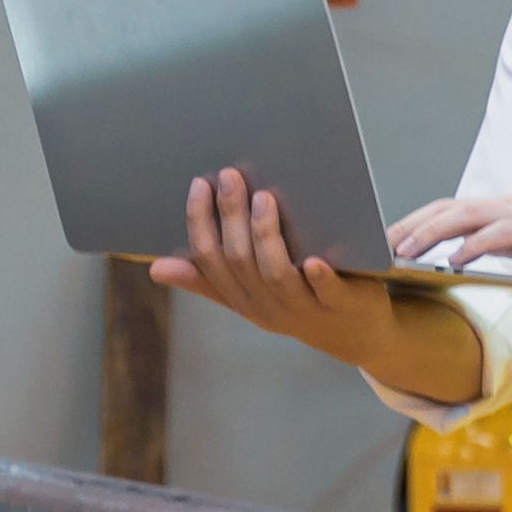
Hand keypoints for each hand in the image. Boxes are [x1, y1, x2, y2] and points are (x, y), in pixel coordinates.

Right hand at [150, 168, 406, 359]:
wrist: (355, 335)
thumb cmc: (298, 304)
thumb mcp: (249, 296)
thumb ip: (208, 280)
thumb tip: (156, 268)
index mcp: (241, 299)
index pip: (208, 260)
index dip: (199, 223)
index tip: (199, 184)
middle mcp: (267, 306)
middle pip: (239, 262)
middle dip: (231, 217)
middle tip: (231, 176)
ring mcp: (304, 308)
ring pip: (275, 275)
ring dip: (266, 236)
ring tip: (265, 198)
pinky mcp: (341, 306)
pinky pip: (326, 293)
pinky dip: (319, 277)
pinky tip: (313, 259)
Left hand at [389, 192, 511, 292]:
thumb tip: (477, 263)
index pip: (457, 209)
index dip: (421, 221)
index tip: (391, 238)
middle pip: (451, 207)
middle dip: (412, 224)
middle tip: (379, 243)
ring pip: (468, 216)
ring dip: (432, 233)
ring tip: (403, 250)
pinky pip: (501, 235)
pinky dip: (473, 245)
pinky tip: (451, 260)